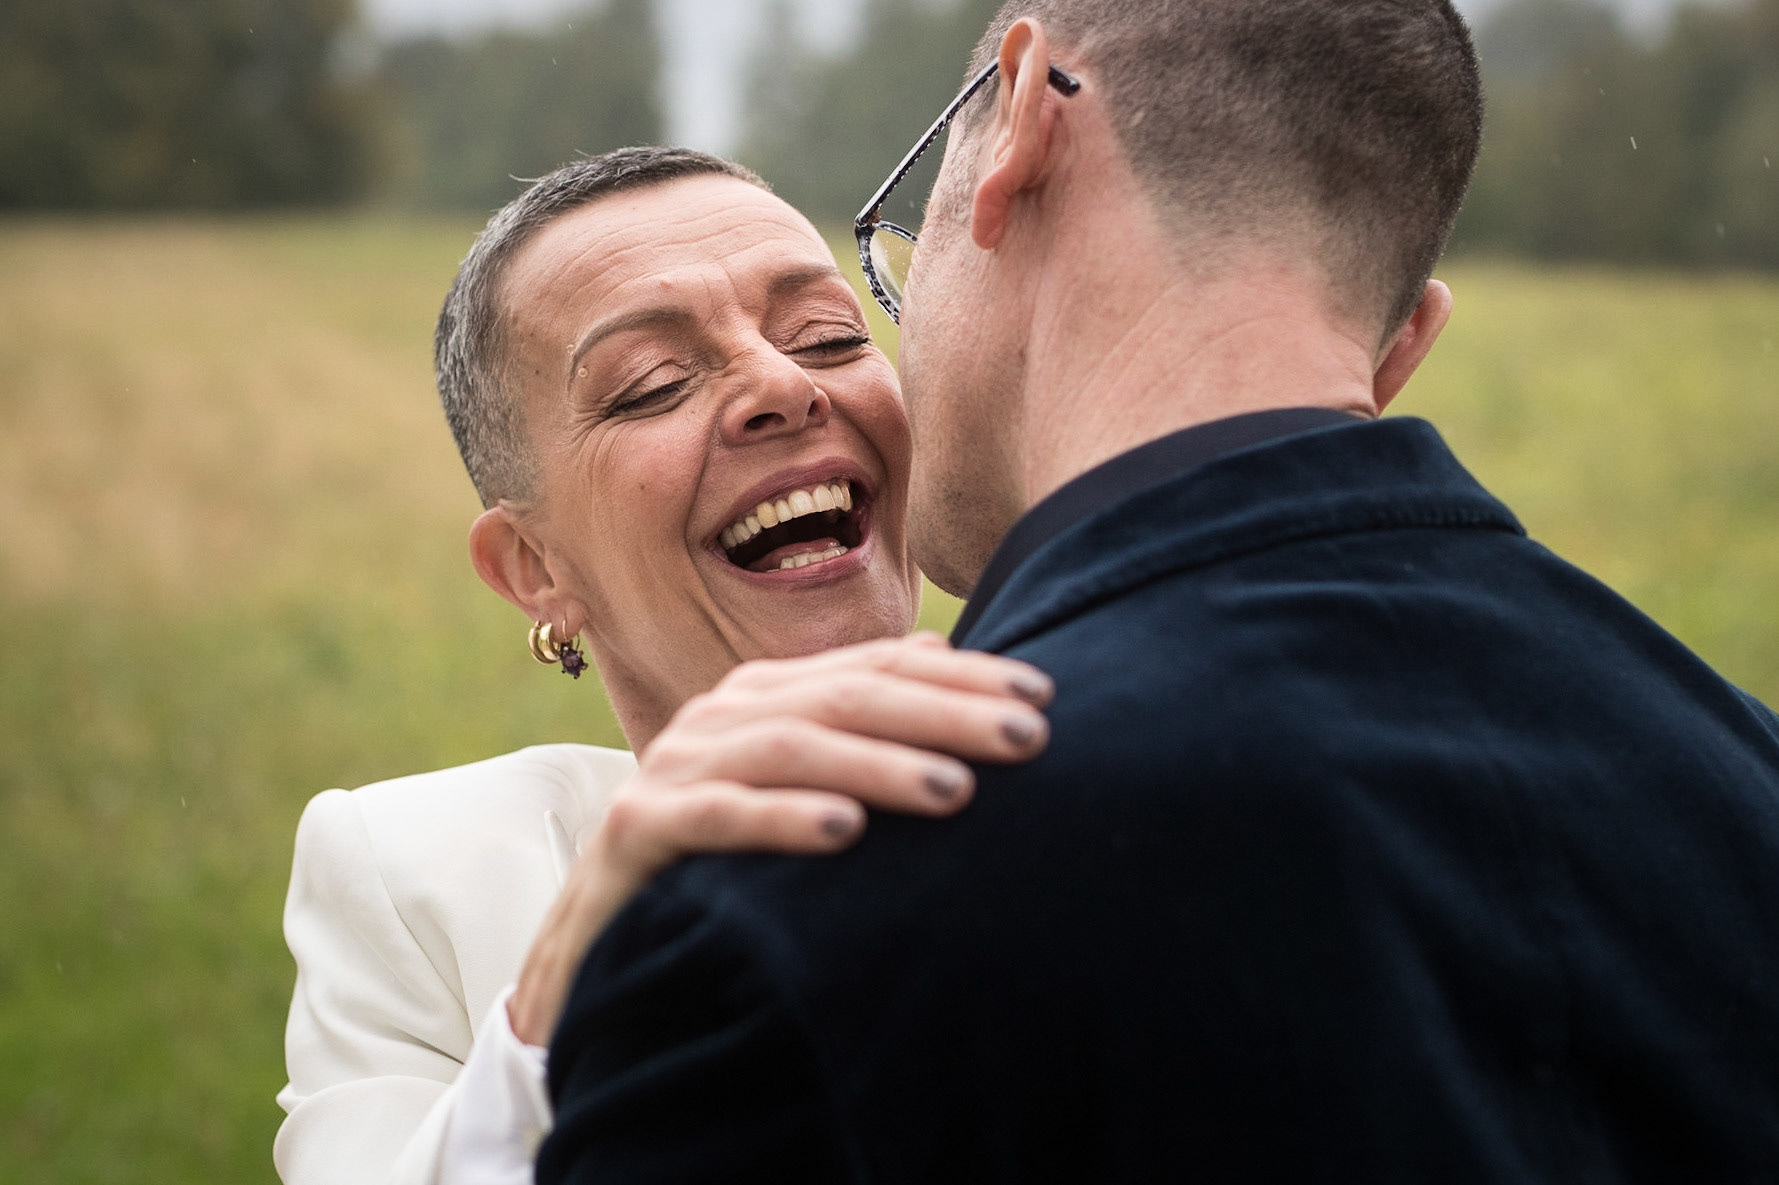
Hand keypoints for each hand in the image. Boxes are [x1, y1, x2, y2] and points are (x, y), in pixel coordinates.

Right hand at [506, 633, 1052, 1044]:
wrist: (600, 926)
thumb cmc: (719, 854)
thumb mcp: (794, 782)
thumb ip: (856, 721)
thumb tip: (937, 651)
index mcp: (767, 695)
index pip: (877, 668)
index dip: (961, 677)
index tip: (1043, 697)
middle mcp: (722, 716)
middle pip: (845, 697)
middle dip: (944, 714)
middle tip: (1028, 739)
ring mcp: (677, 767)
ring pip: (791, 748)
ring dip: (878, 766)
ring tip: (956, 791)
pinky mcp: (639, 828)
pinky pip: (719, 816)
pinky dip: (782, 819)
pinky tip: (845, 831)